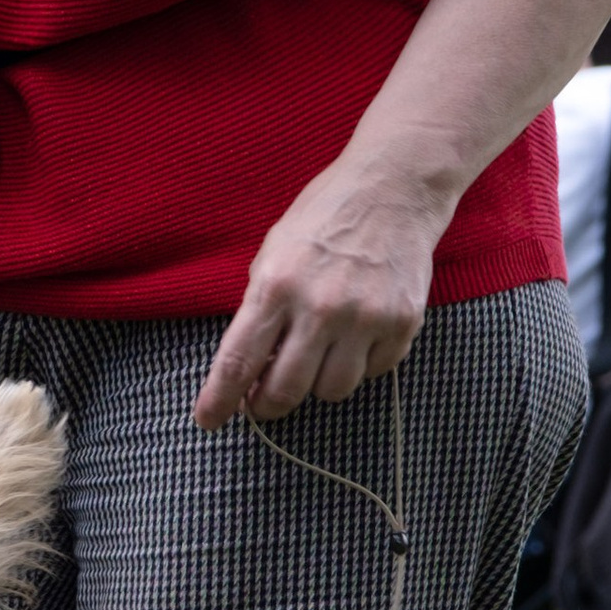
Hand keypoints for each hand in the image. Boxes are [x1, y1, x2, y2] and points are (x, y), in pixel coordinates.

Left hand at [195, 155, 448, 426]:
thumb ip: (261, 308)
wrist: (394, 188)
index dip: (219, 400)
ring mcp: (365, 318)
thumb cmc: (325, 218)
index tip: (208, 421)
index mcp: (276, 286)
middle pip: (286, 390)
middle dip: (268, 404)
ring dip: (317, 384)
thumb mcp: (274, 252)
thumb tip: (252, 367)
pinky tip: (356, 336)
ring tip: (317, 356)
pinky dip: (359, 365)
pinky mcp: (402, 323)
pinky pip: (372, 373)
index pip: (238, 361)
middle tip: (264, 400)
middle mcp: (320, 307)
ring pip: (331, 391)